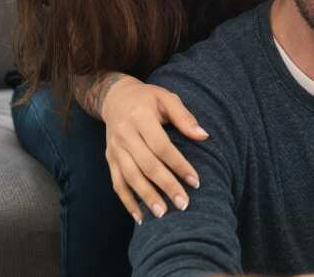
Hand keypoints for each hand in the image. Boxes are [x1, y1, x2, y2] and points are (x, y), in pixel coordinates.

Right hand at [100, 75, 209, 223]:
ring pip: (130, 177)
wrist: (114, 97)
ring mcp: (114, 149)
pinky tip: (140, 217)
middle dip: (166, 186)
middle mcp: (124, 135)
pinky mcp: (110, 159)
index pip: (161, 146)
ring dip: (146, 197)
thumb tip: (203, 136)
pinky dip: (127, 201)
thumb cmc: (148, 98)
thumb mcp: (167, 98)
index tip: (195, 181)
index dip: (179, 165)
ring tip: (163, 214)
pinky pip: (117, 183)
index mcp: (140, 118)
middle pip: (146, 165)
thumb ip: (184, 117)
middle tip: (183, 204)